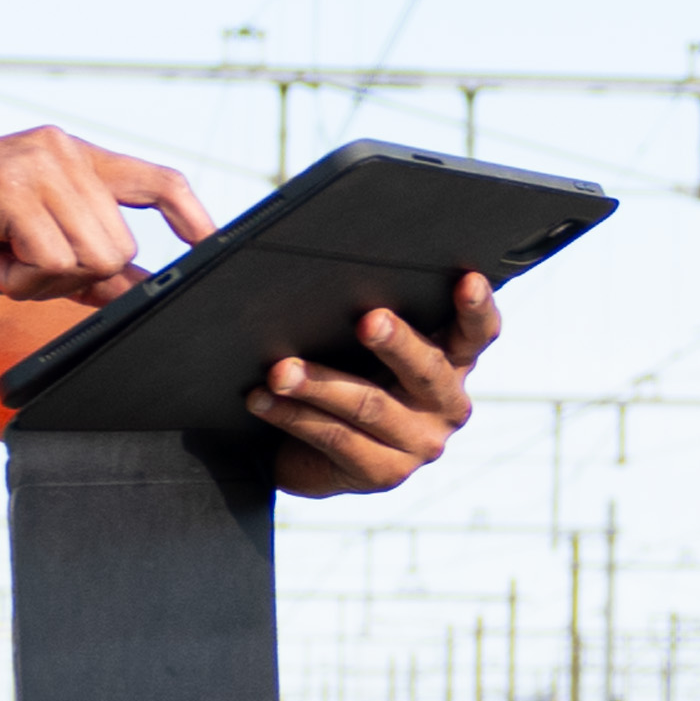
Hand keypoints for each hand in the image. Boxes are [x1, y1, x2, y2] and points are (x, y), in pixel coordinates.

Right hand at [0, 123, 195, 300]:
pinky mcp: (7, 189)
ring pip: (92, 256)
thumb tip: (141, 290)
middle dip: (72, 278)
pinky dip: (17, 279)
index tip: (213, 245)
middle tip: (14, 265)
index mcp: (69, 160)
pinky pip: (51, 260)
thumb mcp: (24, 250)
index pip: (155, 181)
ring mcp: (35, 165)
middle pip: (120, 246)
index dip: (191, 215)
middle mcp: (59, 151)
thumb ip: (82, 265)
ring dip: (40, 280)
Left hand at [259, 273, 495, 499]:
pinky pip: (335, 438)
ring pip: (371, 405)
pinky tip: (262, 399)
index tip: (466, 279)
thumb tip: (222, 227)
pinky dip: (294, 416)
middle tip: (367, 320)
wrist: (301, 446)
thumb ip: (329, 285)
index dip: (477, 307)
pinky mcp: (383, 474)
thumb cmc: (334, 367)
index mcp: (452, 359)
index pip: (477, 332)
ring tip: (280, 370)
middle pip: (427, 368)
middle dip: (395, 342)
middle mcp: (446, 402)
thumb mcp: (346, 329)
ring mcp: (420, 444)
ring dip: (320, 383)